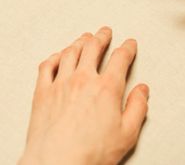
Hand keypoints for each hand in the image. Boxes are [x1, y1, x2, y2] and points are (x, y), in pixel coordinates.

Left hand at [19, 27, 148, 164]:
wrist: (57, 162)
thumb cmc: (90, 153)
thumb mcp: (127, 134)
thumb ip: (138, 108)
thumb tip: (142, 91)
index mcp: (106, 88)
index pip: (120, 59)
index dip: (127, 48)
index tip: (129, 44)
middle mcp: (83, 79)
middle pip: (92, 48)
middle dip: (101, 36)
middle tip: (105, 32)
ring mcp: (60, 83)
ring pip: (70, 52)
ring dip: (79, 42)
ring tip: (84, 38)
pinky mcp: (42, 91)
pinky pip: (47, 66)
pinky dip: (54, 57)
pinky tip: (58, 56)